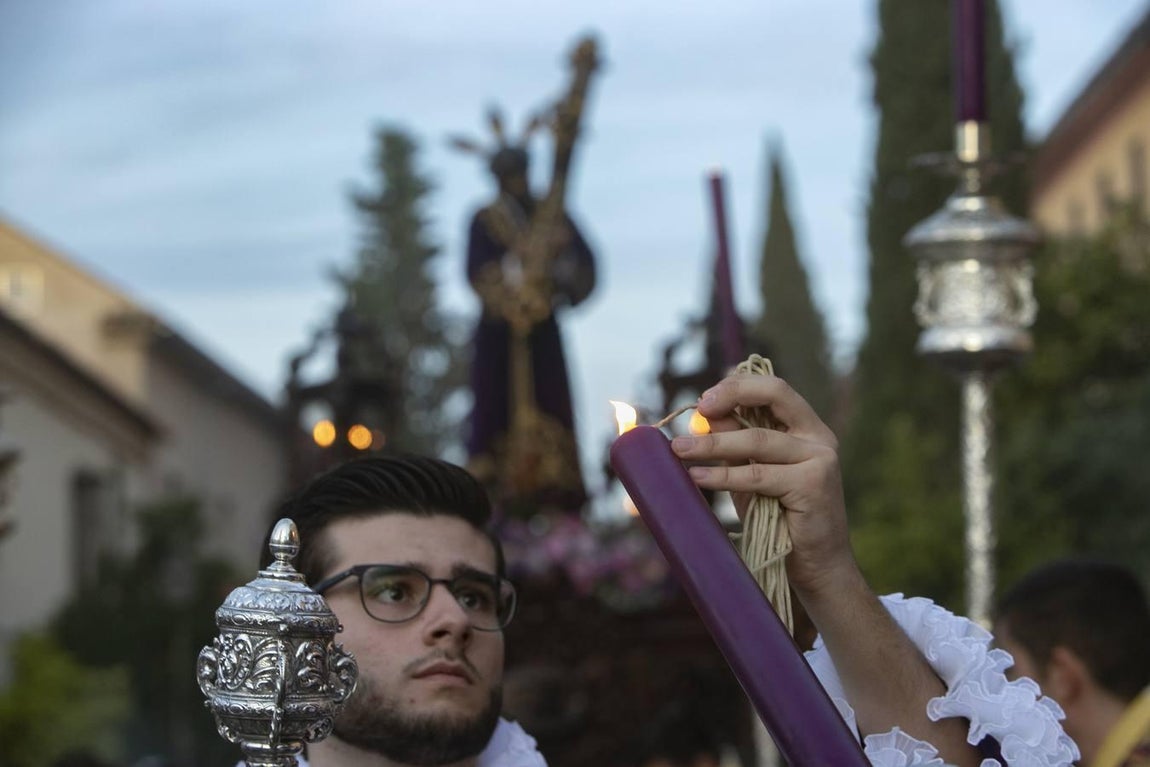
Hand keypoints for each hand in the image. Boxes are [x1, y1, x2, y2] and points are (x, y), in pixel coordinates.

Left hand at [670, 373, 858, 598]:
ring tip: (679, 449)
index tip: (704, 400)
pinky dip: (723, 476)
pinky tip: (697, 477)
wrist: (816, 568)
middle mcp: (819, 437)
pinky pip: (758, 475)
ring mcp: (820, 459)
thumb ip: (736, 444)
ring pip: (758, 440)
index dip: (738, 386)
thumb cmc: (780, 520)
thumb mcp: (753, 474)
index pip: (774, 389)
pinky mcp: (814, 484)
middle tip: (696, 409)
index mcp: (808, 428)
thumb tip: (704, 415)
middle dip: (730, 396)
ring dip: (713, 444)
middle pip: (773, 397)